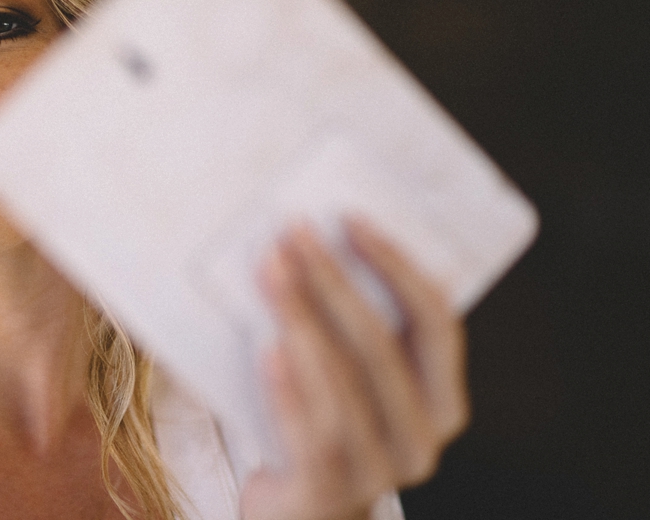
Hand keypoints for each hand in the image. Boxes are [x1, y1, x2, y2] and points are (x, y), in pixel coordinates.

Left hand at [240, 219, 468, 519]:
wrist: (296, 514)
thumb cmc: (320, 422)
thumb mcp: (351, 378)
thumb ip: (353, 330)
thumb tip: (319, 240)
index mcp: (443, 402)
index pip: (436, 323)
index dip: (397, 266)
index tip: (350, 218)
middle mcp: (422, 440)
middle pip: (381, 346)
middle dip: (335, 281)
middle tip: (293, 233)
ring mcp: (378, 474)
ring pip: (342, 385)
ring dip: (303, 319)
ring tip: (269, 270)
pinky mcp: (327, 494)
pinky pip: (310, 434)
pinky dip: (288, 387)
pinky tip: (265, 347)